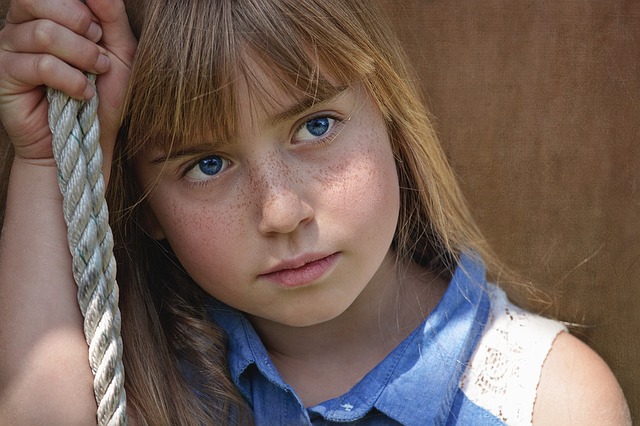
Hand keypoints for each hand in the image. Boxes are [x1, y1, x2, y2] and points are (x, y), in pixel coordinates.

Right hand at [0, 0, 135, 165]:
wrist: (86, 142)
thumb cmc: (102, 97)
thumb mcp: (119, 52)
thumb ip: (111, 16)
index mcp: (45, 13)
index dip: (83, 7)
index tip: (101, 33)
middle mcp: (21, 26)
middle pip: (41, 0)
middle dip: (82, 25)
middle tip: (100, 54)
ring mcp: (9, 49)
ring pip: (43, 32)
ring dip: (82, 55)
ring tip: (96, 75)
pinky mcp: (5, 76)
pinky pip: (41, 65)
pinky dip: (72, 80)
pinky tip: (84, 94)